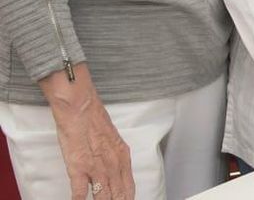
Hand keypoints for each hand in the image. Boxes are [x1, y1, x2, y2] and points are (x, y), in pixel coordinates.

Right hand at [38, 63, 134, 199]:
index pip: (129, 188)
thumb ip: (114, 158)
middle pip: (118, 195)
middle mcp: (113, 165)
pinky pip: (80, 192)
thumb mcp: (112, 140)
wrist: (81, 107)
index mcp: (123, 158)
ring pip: (103, 197)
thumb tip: (112, 174)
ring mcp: (97, 167)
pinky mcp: (79, 167)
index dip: (127, 199)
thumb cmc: (93, 121)